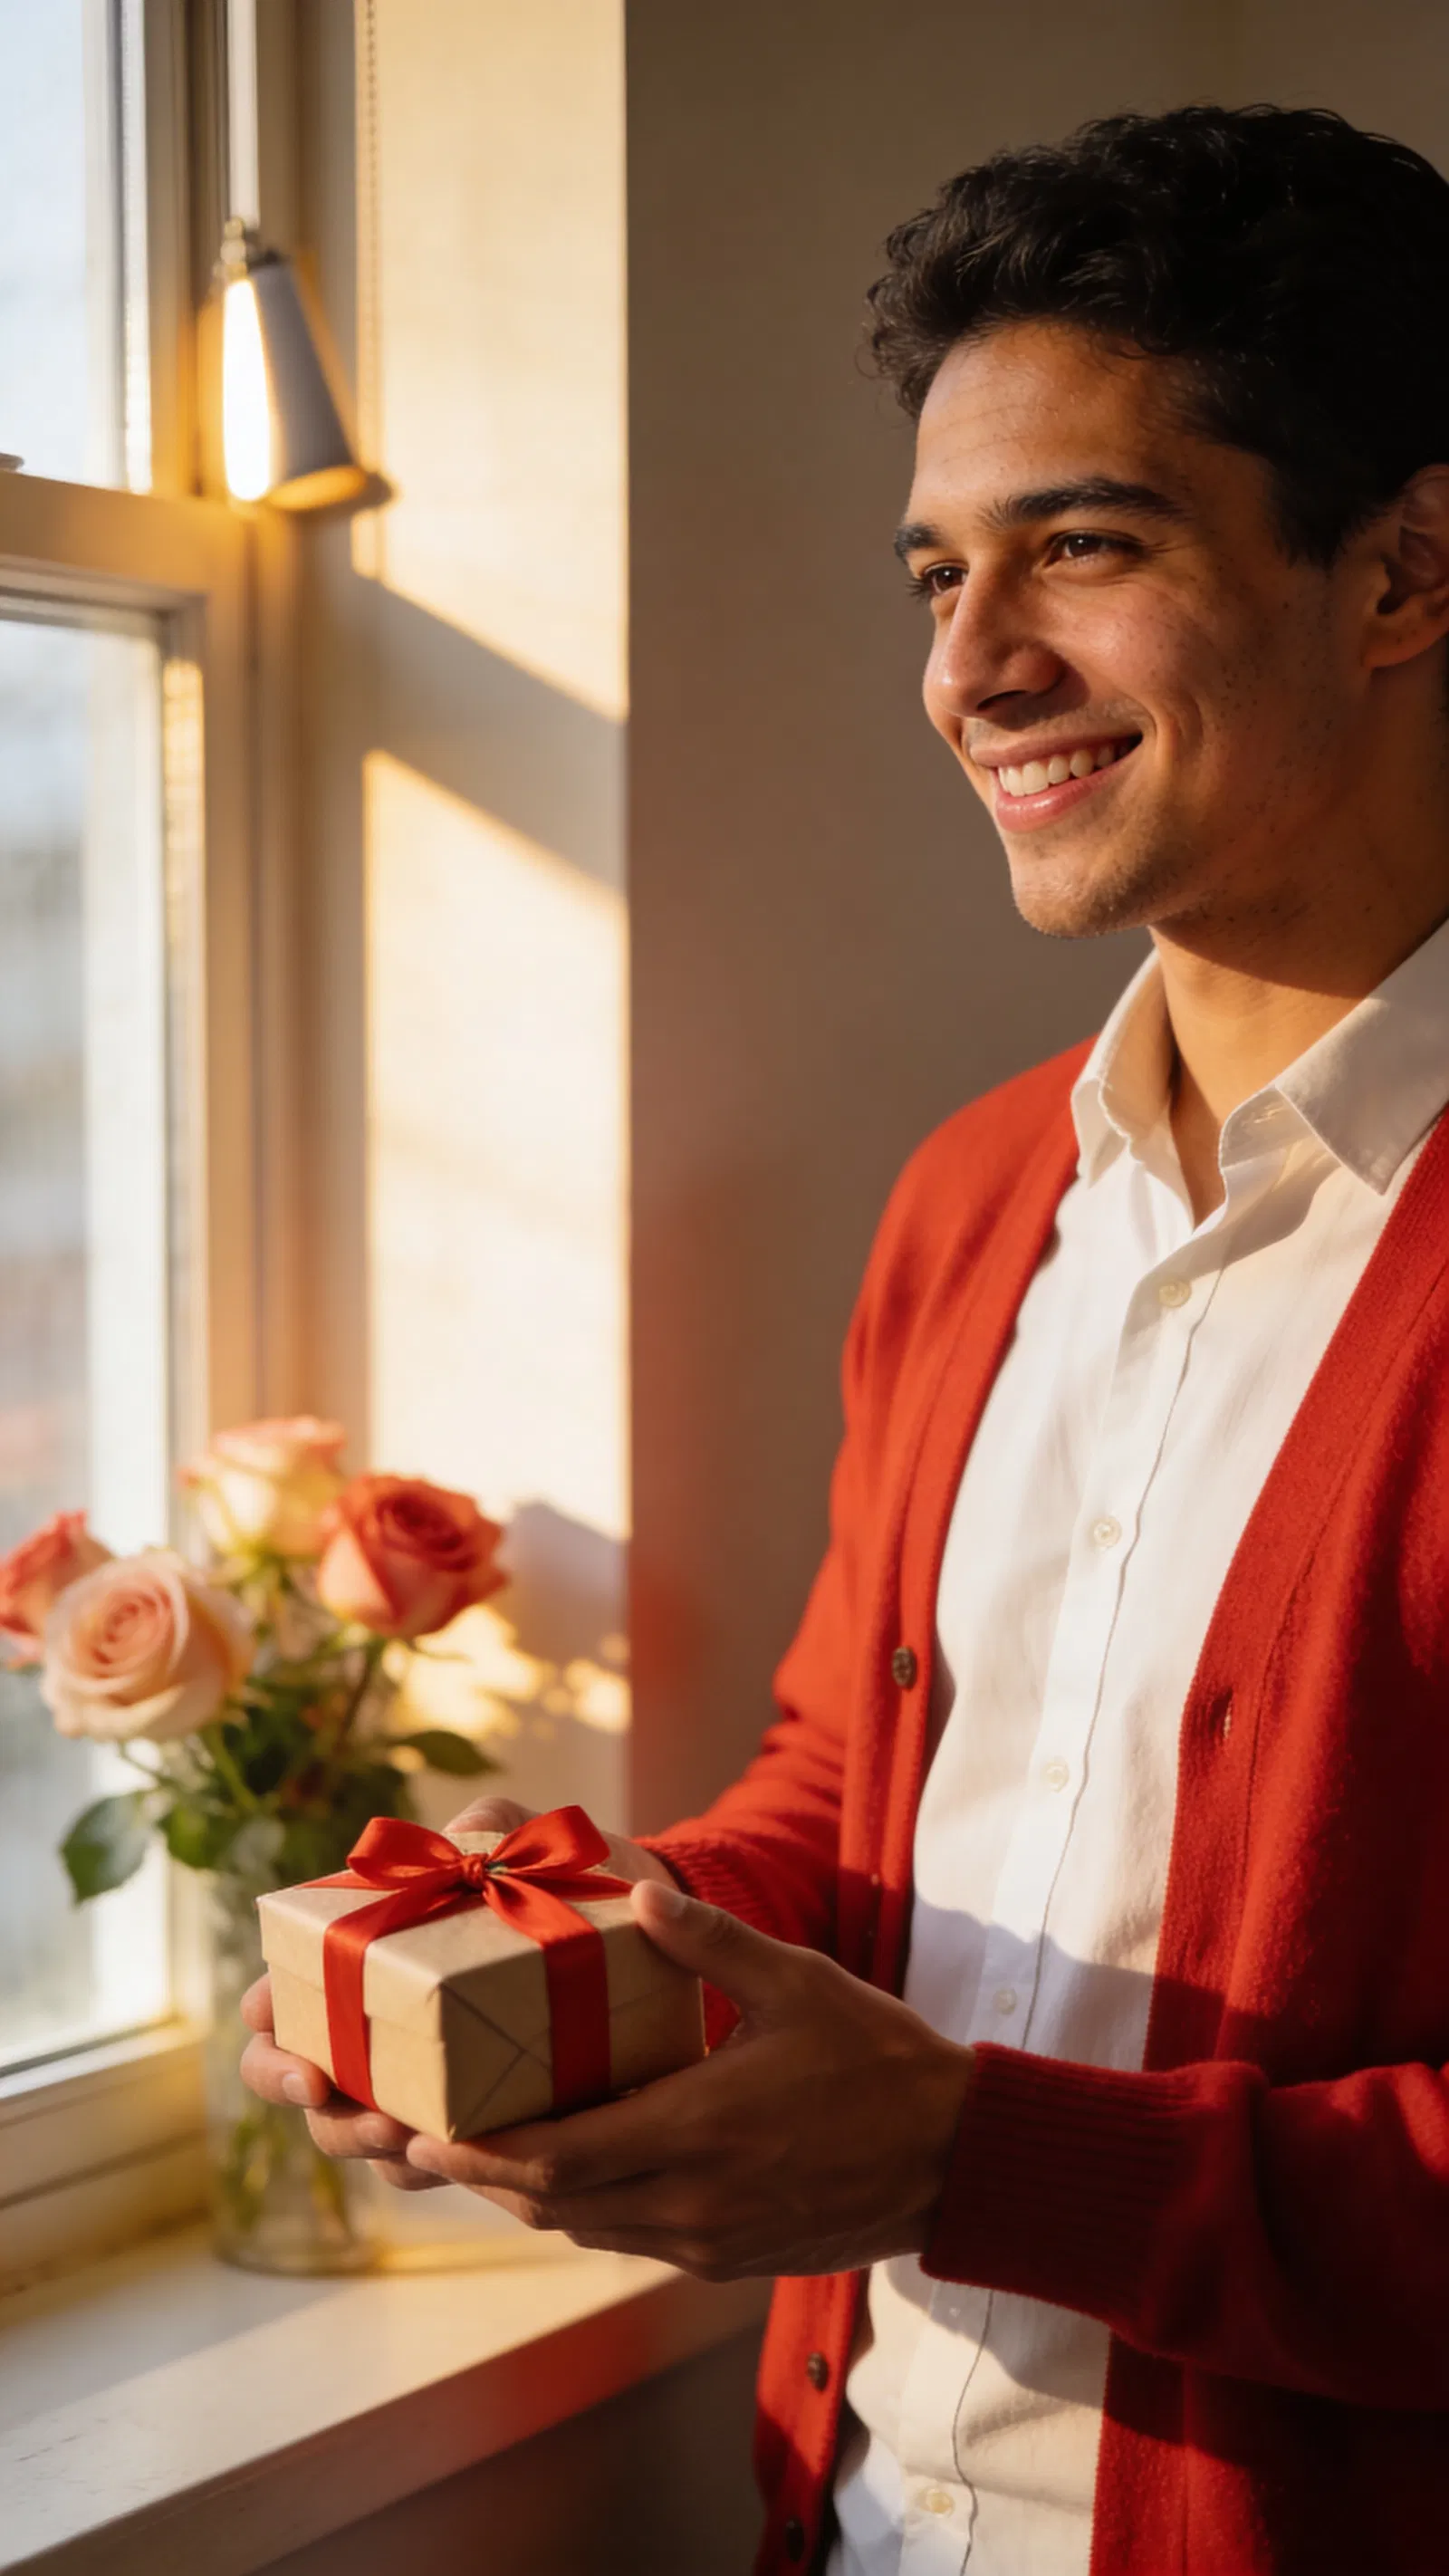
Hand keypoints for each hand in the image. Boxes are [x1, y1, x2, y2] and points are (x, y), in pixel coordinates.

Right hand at [238, 1797, 678, 2189]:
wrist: (650, 1935)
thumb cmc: (569, 1880)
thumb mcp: (537, 1844)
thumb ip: (495, 1827)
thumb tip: (463, 1839)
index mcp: (373, 1957)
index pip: (288, 1993)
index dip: (267, 2011)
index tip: (273, 2018)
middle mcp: (383, 2028)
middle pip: (303, 2079)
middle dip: (302, 2089)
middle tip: (324, 2089)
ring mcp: (424, 2082)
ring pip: (363, 2134)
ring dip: (366, 2142)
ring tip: (400, 2134)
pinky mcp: (476, 2123)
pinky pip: (433, 2163)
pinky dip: (433, 2166)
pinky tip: (462, 2158)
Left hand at [399, 1877, 975, 2276]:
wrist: (955, 2159)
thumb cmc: (879, 2059)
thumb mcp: (798, 1983)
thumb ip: (713, 1943)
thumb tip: (643, 1891)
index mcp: (698, 2130)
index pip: (558, 2160)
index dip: (480, 2153)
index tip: (421, 2132)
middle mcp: (692, 2202)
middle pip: (553, 2204)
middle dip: (482, 2174)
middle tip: (420, 2139)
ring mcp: (708, 2241)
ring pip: (586, 2229)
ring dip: (529, 2194)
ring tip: (479, 2148)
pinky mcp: (727, 2260)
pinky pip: (630, 2240)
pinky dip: (586, 2208)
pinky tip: (571, 2165)